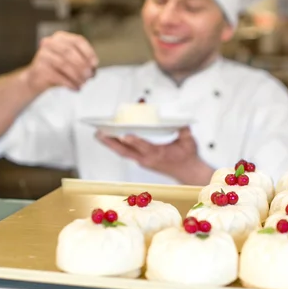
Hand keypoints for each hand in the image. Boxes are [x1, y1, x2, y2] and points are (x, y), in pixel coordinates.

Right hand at [23, 31, 98, 93]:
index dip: (88, 52)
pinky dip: (70, 83)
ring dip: (77, 76)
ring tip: (83, 83)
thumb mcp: (72, 62)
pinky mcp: (39, 68)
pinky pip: (58, 76)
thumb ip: (84, 63)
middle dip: (82, 65)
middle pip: (70, 52)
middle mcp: (50, 42)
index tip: (95, 64)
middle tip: (89, 76)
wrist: (37, 79)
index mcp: (60, 37)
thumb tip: (93, 70)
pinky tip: (75, 88)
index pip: (78, 40)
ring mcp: (42, 54)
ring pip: (64, 64)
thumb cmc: (58, 69)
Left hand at [96, 128, 213, 185]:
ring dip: (110, 144)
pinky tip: (109, 138)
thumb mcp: (189, 140)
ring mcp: (143, 161)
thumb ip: (183, 128)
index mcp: (159, 154)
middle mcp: (148, 159)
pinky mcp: (142, 161)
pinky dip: (117, 145)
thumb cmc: (188, 156)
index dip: (135, 141)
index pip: (145, 147)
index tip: (125, 135)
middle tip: (99, 133)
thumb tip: (178, 116)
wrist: (188, 173)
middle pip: (126, 151)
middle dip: (111, 142)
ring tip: (98, 134)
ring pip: (123, 152)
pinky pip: (126, 153)